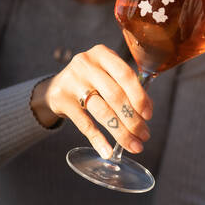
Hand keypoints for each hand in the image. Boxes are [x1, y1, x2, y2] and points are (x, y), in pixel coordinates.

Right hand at [31, 44, 152, 157]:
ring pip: (102, 111)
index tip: (149, 115)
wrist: (56, 86)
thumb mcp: (108, 74)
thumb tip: (147, 111)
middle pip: (116, 96)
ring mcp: (72, 81)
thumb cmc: (92, 80)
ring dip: (120, 132)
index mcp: (103, 54)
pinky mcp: (61, 100)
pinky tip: (108, 151)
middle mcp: (86, 64)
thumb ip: (127, 87)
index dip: (139, 96)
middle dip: (133, 119)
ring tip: (133, 145)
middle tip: (144, 136)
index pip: (126, 75)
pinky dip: (98, 139)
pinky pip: (84, 123)